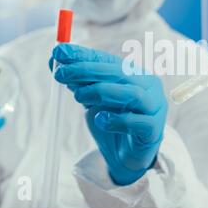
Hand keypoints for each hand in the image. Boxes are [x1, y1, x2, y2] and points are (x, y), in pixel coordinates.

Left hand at [51, 44, 167, 184]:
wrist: (125, 155)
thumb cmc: (112, 122)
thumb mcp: (91, 100)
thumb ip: (78, 81)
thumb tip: (53, 61)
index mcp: (134, 74)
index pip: (108, 60)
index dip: (84, 55)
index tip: (59, 52)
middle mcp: (148, 86)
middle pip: (120, 72)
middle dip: (88, 70)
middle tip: (62, 73)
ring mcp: (154, 108)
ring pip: (133, 94)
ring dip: (102, 92)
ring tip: (78, 96)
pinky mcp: (154, 131)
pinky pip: (138, 123)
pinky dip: (117, 120)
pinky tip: (101, 120)